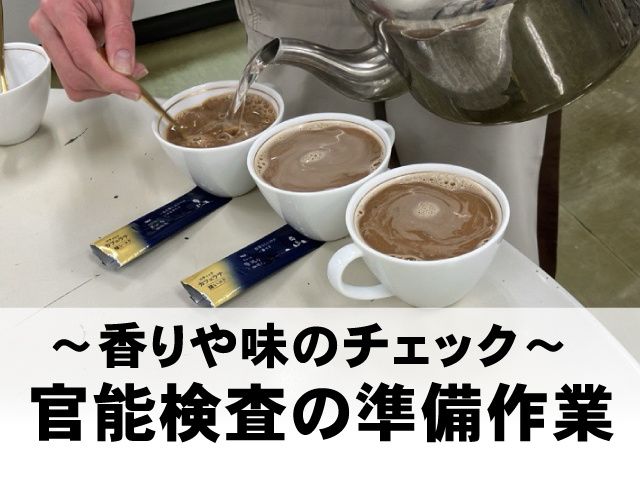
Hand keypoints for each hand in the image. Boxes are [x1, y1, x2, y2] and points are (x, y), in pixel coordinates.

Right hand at [29, 0, 146, 100]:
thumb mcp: (117, 3)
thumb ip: (121, 33)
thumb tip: (122, 67)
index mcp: (59, 9)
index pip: (83, 57)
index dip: (110, 79)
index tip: (132, 89)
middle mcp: (47, 26)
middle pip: (75, 75)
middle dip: (107, 84)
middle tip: (133, 79)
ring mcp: (49, 40)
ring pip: (73, 83)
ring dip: (102, 86)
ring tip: (122, 71)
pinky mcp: (56, 52)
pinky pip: (74, 80)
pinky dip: (95, 83)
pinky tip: (109, 70)